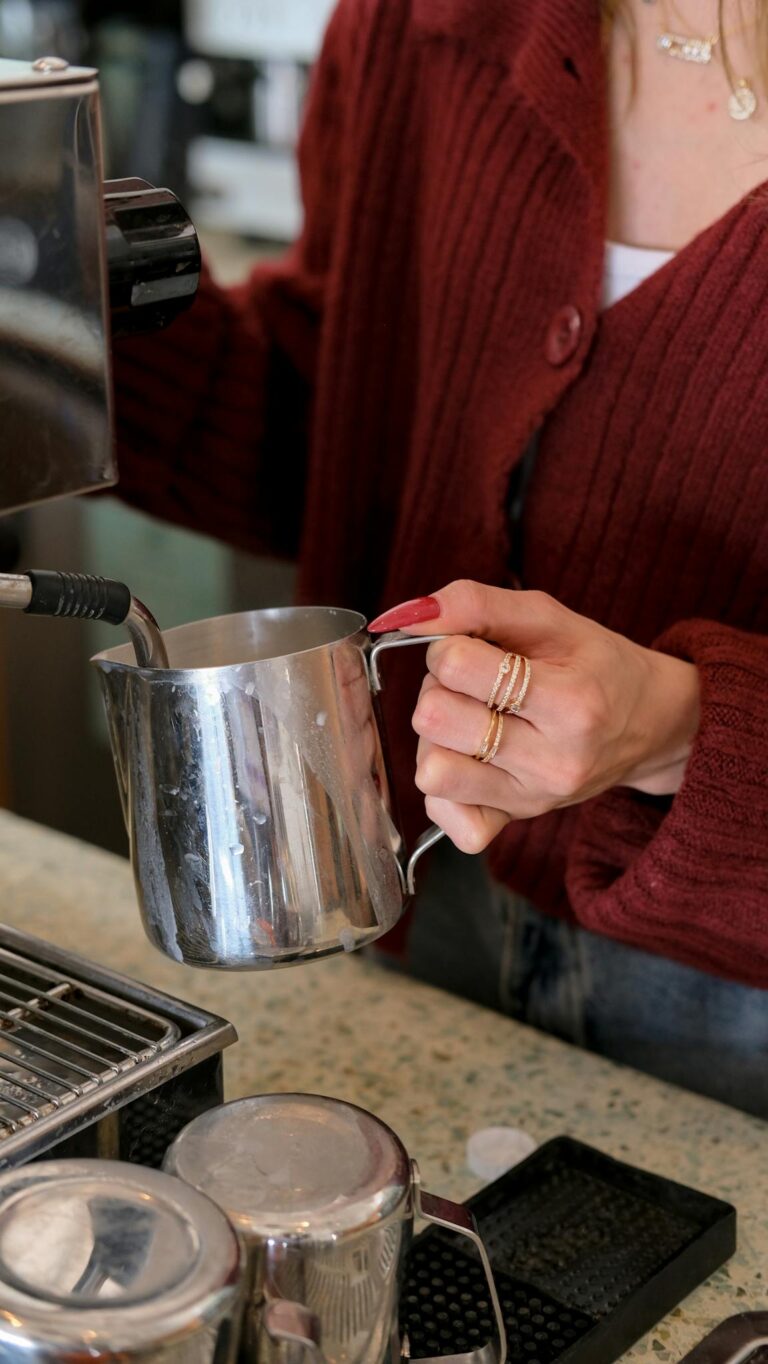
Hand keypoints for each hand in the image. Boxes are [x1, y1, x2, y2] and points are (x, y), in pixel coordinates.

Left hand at [369, 581, 700, 853]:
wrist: (648, 724)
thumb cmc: (594, 664)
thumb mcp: (549, 617)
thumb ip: (476, 603)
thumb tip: (407, 615)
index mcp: (571, 702)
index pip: (456, 665)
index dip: (449, 647)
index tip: (473, 650)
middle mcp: (554, 761)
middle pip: (433, 719)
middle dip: (439, 689)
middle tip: (472, 686)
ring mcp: (533, 799)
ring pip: (431, 770)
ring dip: (437, 737)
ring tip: (472, 721)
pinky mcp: (514, 821)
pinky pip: (446, 818)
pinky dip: (443, 790)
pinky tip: (470, 762)